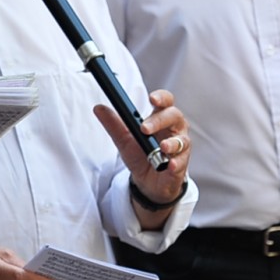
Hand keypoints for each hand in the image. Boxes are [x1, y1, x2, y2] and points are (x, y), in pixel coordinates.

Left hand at [94, 90, 188, 212]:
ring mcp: (180, 147)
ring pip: (181, 140)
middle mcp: (174, 129)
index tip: (152, 98)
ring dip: (172, 143)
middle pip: (174, 116)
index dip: (161, 97)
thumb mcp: (124, 139)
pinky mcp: (181, 164)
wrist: (147, 182)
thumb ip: (114, 124)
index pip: (166, 101)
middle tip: (144, 128)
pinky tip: (170, 164)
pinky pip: (181, 162)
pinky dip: (176, 162)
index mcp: (161, 118)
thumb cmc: (140, 155)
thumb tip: (98, 108)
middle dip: (160, 120)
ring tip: (162, 147)